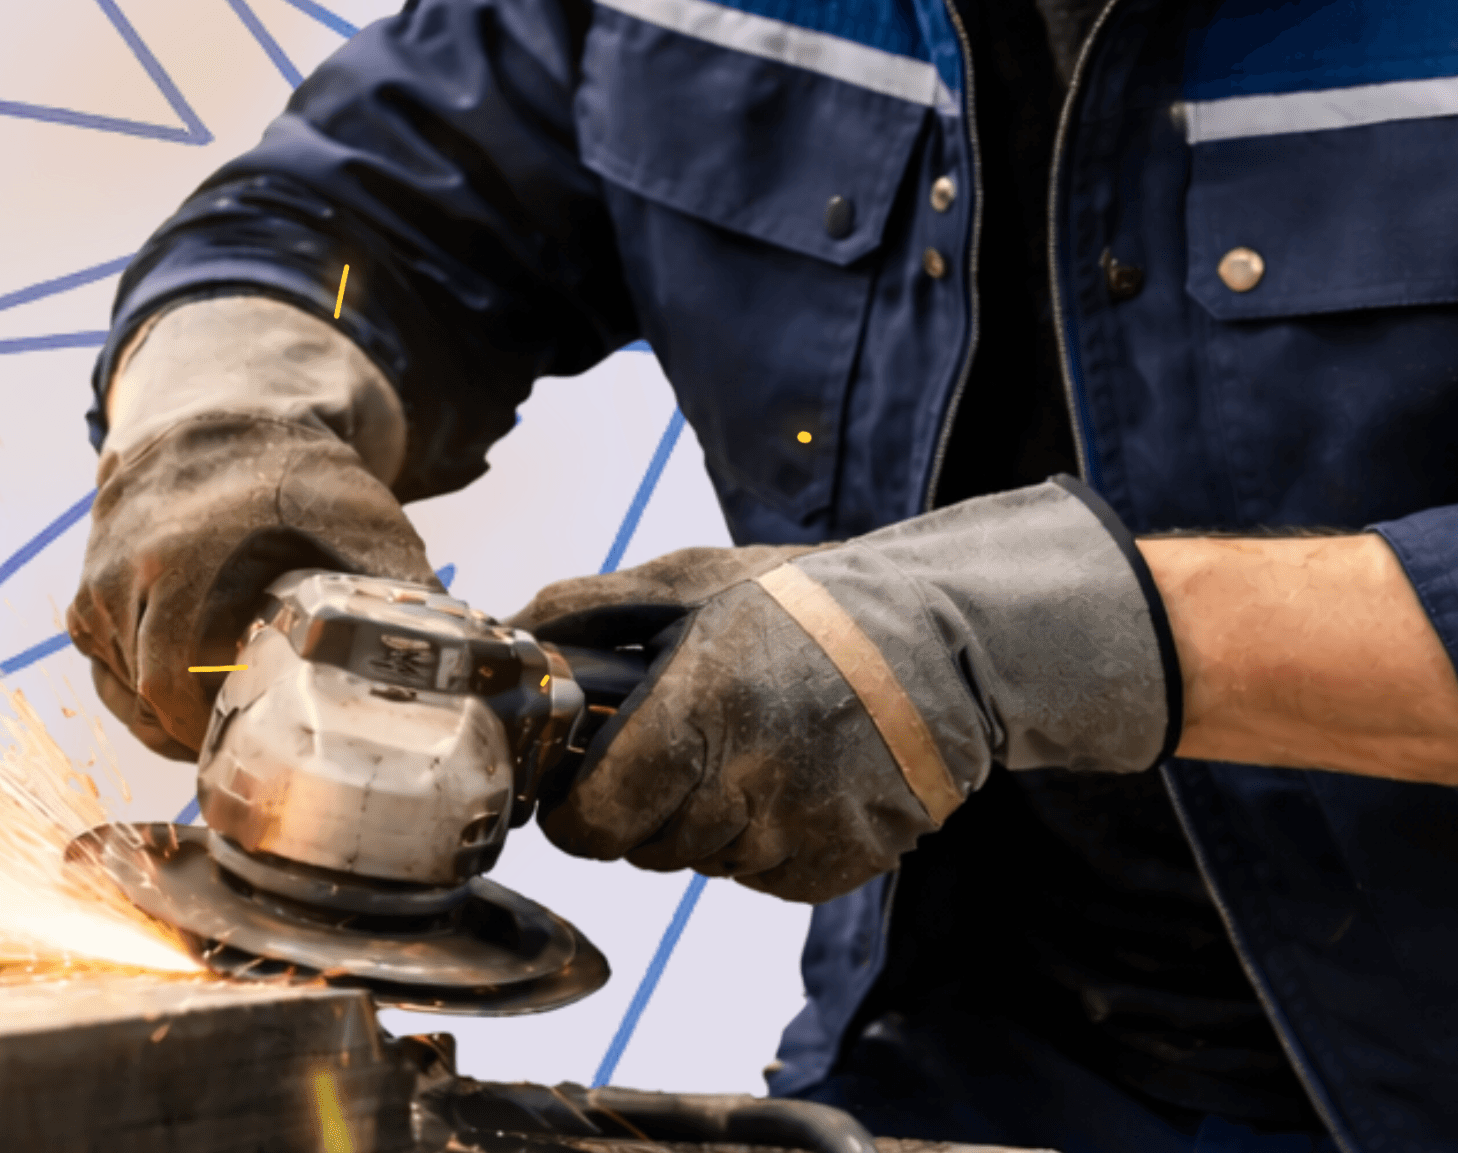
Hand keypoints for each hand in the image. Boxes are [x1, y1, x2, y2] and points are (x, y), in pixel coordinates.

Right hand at [67, 300, 426, 758]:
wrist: (230, 416)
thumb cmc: (305, 480)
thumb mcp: (367, 528)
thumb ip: (402, 600)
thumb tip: (459, 670)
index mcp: (196, 559)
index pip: (178, 683)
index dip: (211, 730)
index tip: (252, 751)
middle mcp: (134, 568)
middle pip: (146, 694)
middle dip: (191, 731)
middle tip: (240, 751)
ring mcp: (102, 577)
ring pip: (119, 684)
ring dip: (162, 712)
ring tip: (217, 721)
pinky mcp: (88, 584)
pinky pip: (103, 661)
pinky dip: (136, 683)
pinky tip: (183, 686)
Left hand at [541, 478, 1173, 904]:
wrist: (949, 640)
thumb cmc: (812, 603)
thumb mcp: (691, 581)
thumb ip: (588, 611)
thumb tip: (508, 641)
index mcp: (699, 711)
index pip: (590, 823)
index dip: (575, 805)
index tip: (584, 776)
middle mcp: (748, 784)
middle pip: (640, 849)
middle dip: (642, 805)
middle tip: (682, 740)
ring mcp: (798, 831)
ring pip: (701, 863)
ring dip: (705, 821)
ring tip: (749, 747)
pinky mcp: (839, 863)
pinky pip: (760, 878)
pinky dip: (762, 840)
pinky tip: (792, 777)